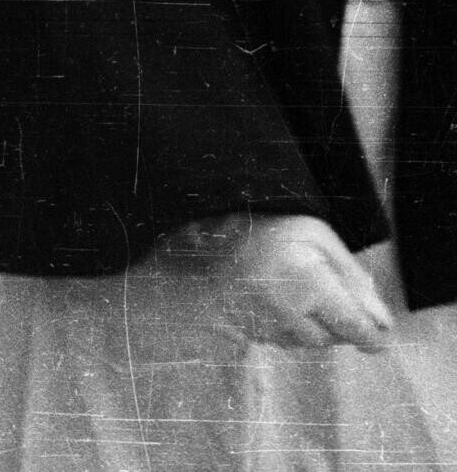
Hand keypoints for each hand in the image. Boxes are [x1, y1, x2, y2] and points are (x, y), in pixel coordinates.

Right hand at [197, 213, 394, 352]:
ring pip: (311, 342)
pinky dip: (290, 326)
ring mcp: (270, 328)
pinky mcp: (254, 336)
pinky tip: (274, 301)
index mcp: (310, 284)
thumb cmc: (260, 233)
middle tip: (324, 294)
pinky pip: (287, 340)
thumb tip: (381, 319)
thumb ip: (351, 274)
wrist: (194, 250)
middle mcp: (291, 313)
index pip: (354, 327)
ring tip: (293, 292)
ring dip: (314, 325)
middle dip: (339, 322)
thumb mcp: (313, 234)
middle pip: (335, 337)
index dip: (371, 335)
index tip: (378, 337)